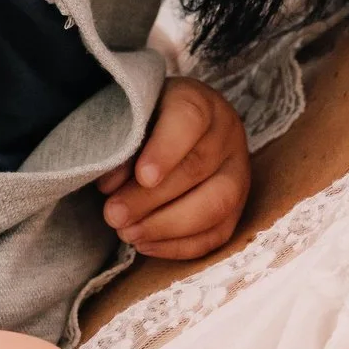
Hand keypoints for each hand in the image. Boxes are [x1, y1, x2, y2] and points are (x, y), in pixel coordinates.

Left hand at [100, 77, 250, 262]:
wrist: (167, 131)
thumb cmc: (143, 124)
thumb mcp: (130, 120)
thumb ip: (120, 144)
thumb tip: (111, 186)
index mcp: (200, 102)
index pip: (189, 120)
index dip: (166, 149)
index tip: (141, 176)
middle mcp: (227, 135)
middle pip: (197, 169)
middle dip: (150, 199)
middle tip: (113, 215)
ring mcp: (238, 173)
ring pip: (215, 206)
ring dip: (166, 226)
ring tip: (127, 233)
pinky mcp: (236, 208)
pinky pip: (216, 235)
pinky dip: (178, 246)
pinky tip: (145, 245)